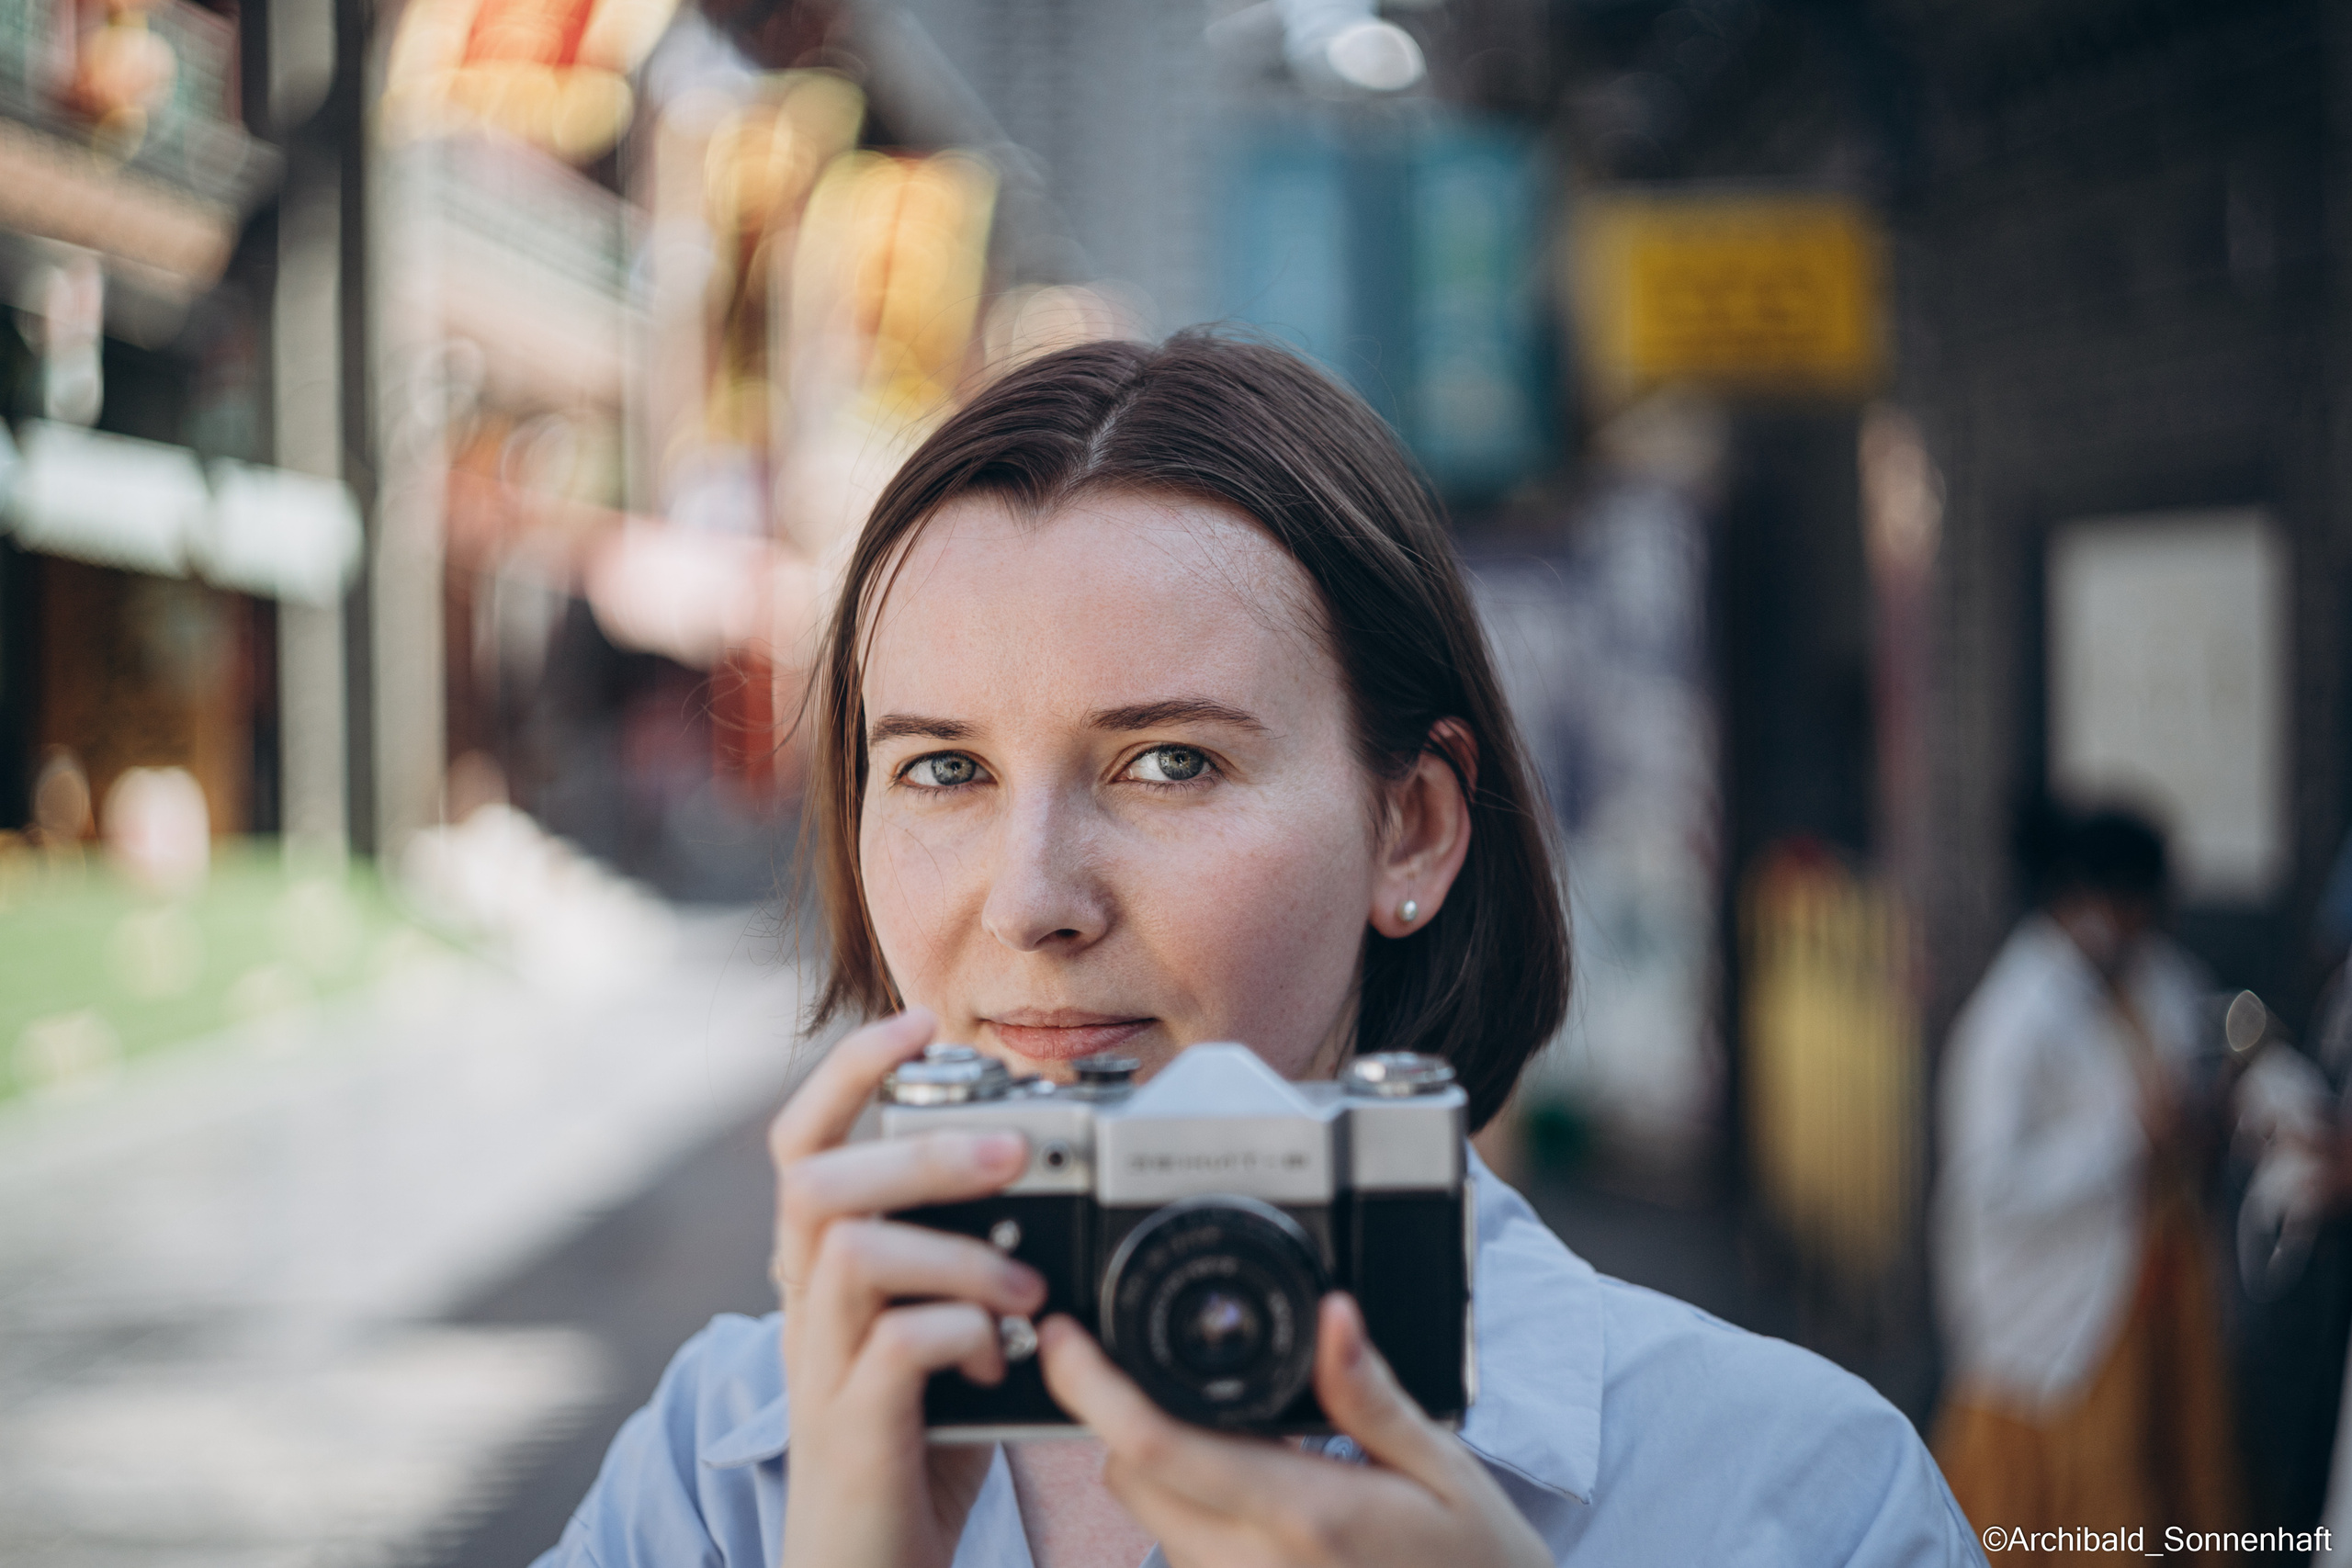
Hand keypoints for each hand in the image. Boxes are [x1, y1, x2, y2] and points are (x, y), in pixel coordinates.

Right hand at [769, 1010, 1048, 1567]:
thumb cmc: (916, 1441)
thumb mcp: (938, 1325)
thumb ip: (967, 1257)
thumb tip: (1051, 1184)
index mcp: (824, 1267)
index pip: (798, 1139)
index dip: (848, 1070)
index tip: (919, 1023)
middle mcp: (806, 1305)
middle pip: (815, 1180)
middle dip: (919, 1149)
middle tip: (1016, 1150)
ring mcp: (820, 1367)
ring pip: (849, 1253)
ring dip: (956, 1250)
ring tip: (1029, 1287)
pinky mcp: (852, 1430)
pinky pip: (891, 1351)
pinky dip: (959, 1334)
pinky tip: (1002, 1355)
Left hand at [1038, 1293, 1551, 1567]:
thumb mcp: (1447, 1470)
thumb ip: (1372, 1395)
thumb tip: (1333, 1315)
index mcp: (1303, 1513)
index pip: (1156, 1444)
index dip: (1091, 1385)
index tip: (1065, 1335)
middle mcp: (1253, 1566)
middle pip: (1128, 1476)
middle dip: (1126, 1414)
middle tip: (1169, 1366)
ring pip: (1150, 1516)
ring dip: (1164, 1463)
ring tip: (1249, 1431)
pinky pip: (1186, 1552)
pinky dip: (1195, 1507)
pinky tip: (1264, 1484)